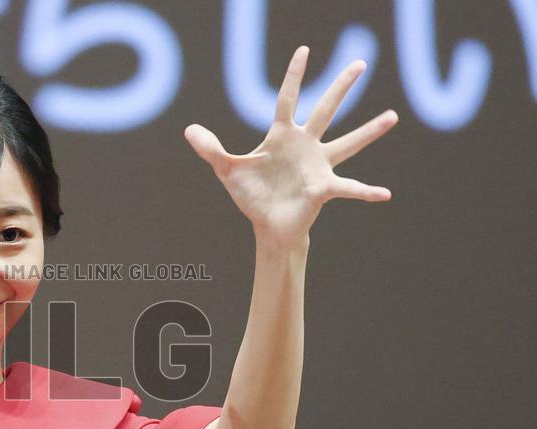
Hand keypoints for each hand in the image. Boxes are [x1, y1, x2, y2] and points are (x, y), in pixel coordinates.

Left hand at [184, 46, 397, 250]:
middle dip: (341, 86)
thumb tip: (189, 130)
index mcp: (282, 136)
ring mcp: (317, 165)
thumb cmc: (252, 195)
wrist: (267, 224)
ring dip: (369, 131)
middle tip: (360, 62)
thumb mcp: (227, 170)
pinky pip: (349, 188)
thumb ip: (211, 149)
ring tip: (392, 116)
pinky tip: (385, 194)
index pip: (287, 99)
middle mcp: (305, 145)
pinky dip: (366, 192)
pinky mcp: (324, 188)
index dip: (294, 75)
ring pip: (348, 143)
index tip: (304, 50)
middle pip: (325, 110)